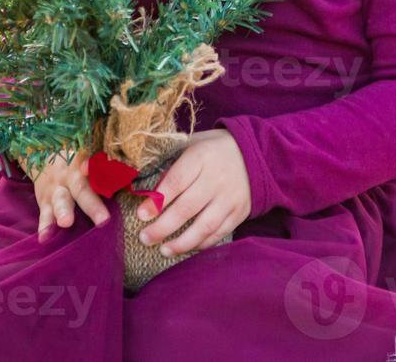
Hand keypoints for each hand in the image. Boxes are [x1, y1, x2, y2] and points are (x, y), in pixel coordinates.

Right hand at [28, 149, 110, 242]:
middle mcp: (70, 176)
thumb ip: (106, 172)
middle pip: (82, 189)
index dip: (105, 173)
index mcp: (86, 165)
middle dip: (92, 205)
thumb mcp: (87, 161)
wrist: (41, 156)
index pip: (98, 168)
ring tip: (66, 222)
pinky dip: (44, 227)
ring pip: (60, 200)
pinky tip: (44, 239)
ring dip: (63, 211)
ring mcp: (55, 188)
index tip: (115, 178)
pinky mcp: (43, 201)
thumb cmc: (76, 165)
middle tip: (103, 219)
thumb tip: (132, 183)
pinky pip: (44, 214)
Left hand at [134, 129, 249, 256]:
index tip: (141, 214)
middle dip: (163, 227)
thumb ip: (172, 164)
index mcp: (201, 157)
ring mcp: (230, 198)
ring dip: (182, 242)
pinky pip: (219, 232)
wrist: (255, 153)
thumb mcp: (192, 145)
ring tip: (163, 250)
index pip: (176, 181)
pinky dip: (202, 244)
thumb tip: (147, 189)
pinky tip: (186, 248)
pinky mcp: (240, 212)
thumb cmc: (213, 149)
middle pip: (187, 208)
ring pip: (204, 226)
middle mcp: (217, 179)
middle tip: (144, 237)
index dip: (157, 200)